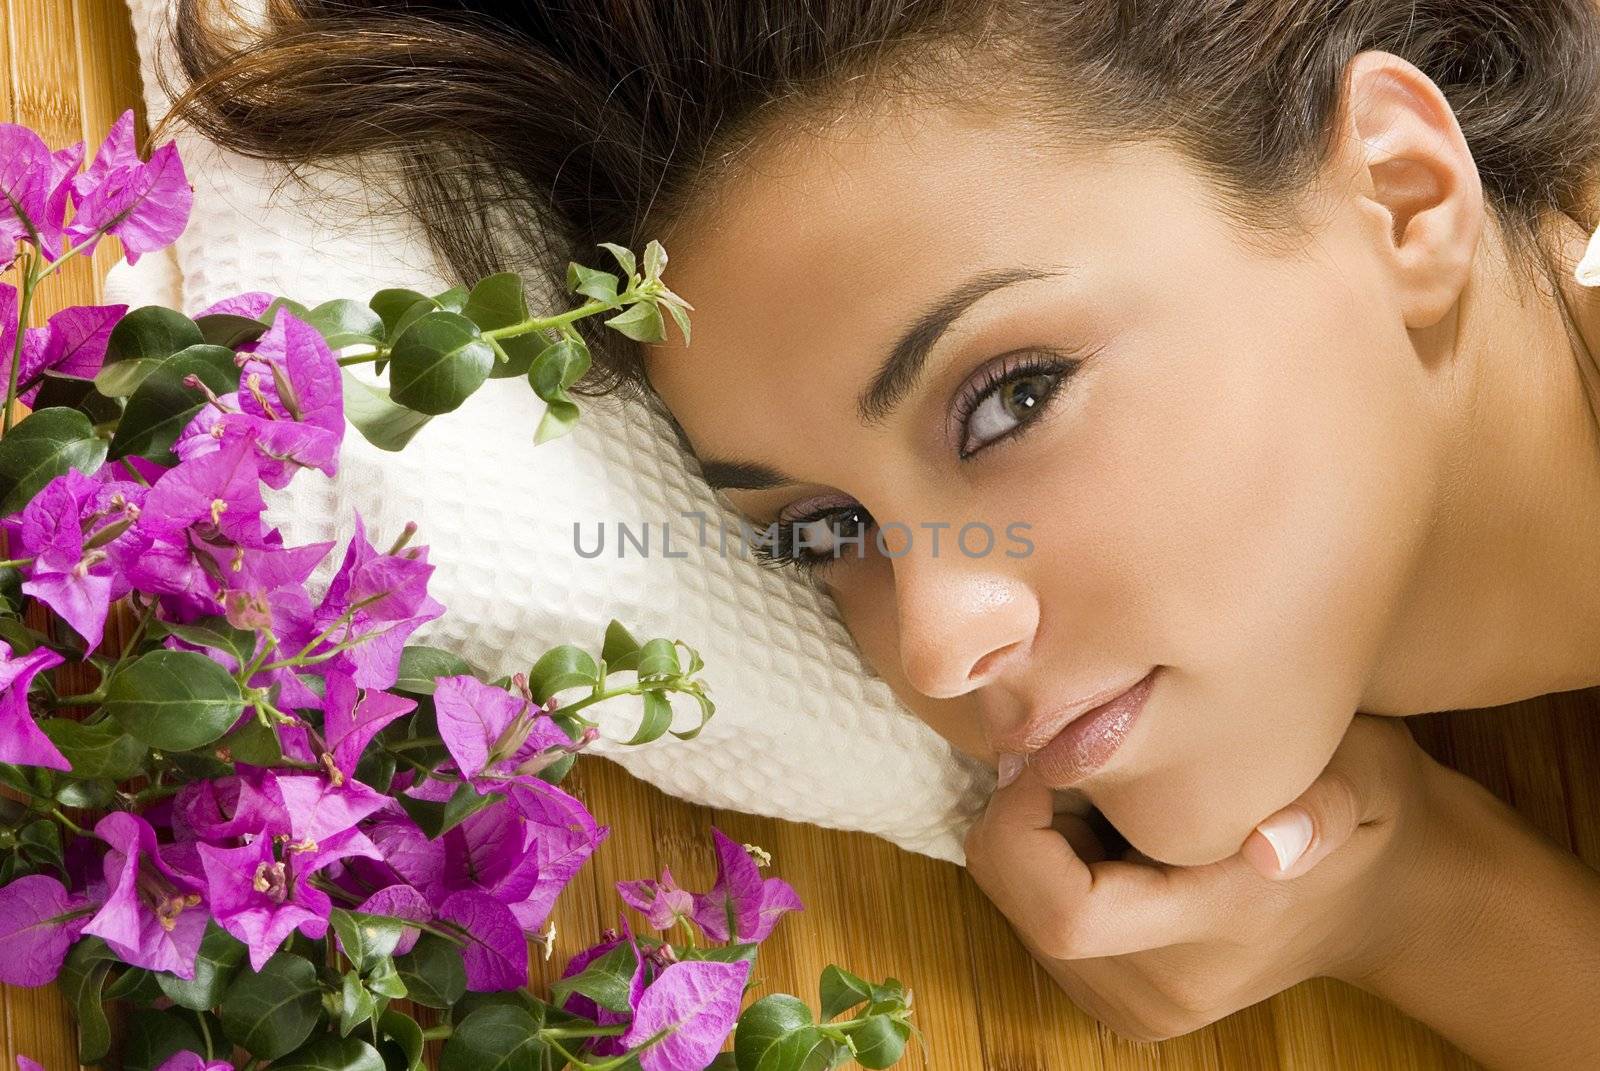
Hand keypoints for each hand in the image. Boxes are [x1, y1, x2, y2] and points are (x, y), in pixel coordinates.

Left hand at [961, 714, 1434, 1041]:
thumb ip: (1322, 804)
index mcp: (1214, 933)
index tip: (1054, 748)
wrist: (1389, 901)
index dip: (1024, 822)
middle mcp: (1164, 988)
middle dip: (1017, 817)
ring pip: (1017, 910)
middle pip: (1021, 905)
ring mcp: (1141, 1004)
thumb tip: (1274, 846)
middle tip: (1066, 755)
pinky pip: (1036, 923)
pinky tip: (1104, 828)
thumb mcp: (1362, 780)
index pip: (1063, 909)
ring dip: (1031, 839)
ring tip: (1096, 790)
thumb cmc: (1363, 813)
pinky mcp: (1124, 1002)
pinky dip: (1047, 866)